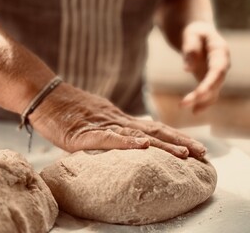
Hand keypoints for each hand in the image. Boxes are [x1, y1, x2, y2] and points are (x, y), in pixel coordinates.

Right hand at [29, 83, 205, 158]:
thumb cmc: (70, 111)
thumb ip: (117, 130)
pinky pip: (107, 138)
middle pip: (155, 132)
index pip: (155, 131)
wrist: (46, 97)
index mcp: (122, 121)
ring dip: (162, 145)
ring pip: (137, 136)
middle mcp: (118, 122)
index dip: (176, 139)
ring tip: (185, 153)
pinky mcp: (83, 133)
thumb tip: (137, 138)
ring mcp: (103, 125)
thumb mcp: (99, 121)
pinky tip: (143, 147)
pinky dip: (125, 142)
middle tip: (203, 152)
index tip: (196, 149)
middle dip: (180, 142)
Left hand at [180, 21, 229, 113]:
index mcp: (220, 51)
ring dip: (201, 101)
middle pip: (216, 83)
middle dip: (202, 95)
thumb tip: (187, 69)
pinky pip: (210, 94)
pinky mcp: (210, 80)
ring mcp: (217, 74)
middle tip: (184, 104)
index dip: (209, 84)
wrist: (198, 33)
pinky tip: (194, 111)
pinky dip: (203, 103)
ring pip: (214, 91)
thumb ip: (190, 49)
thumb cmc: (194, 32)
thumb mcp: (190, 35)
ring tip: (183, 107)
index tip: (198, 94)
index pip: (218, 70)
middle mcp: (222, 64)